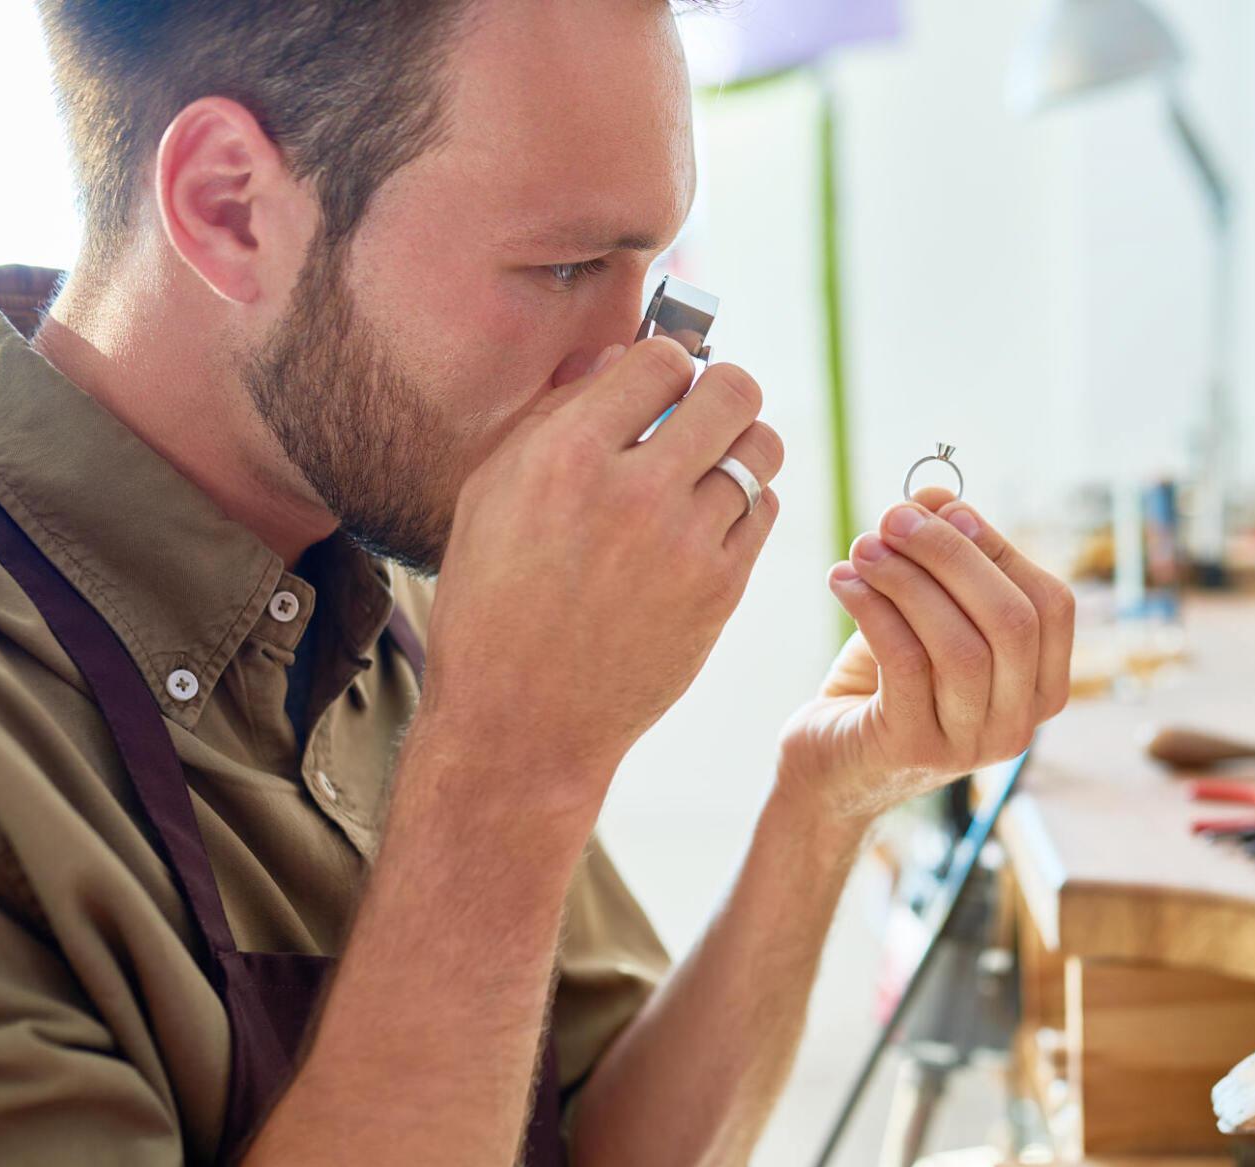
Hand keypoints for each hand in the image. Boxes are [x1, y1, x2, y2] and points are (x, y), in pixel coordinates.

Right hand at [422, 339, 782, 789]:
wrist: (522, 720)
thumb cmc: (493, 602)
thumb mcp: (490, 495)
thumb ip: (551, 416)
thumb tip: (617, 358)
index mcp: (566, 455)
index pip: (661, 358)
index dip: (666, 364)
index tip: (658, 385)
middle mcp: (634, 491)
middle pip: (733, 390)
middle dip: (720, 391)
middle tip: (700, 412)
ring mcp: (686, 543)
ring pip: (761, 450)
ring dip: (741, 444)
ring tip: (712, 462)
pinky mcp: (720, 590)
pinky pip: (764, 510)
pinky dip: (745, 502)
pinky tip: (709, 516)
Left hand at [778, 490, 1073, 820]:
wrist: (828, 768)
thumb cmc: (884, 686)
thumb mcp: (922, 617)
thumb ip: (943, 561)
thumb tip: (936, 496)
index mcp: (1041, 688)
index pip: (1051, 605)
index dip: (998, 546)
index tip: (940, 507)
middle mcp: (1019, 724)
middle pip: (1011, 621)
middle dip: (950, 555)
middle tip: (893, 518)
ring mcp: (970, 746)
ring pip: (961, 645)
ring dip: (907, 580)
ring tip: (863, 547)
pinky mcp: (914, 750)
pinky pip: (906, 663)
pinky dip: (873, 609)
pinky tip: (842, 581)